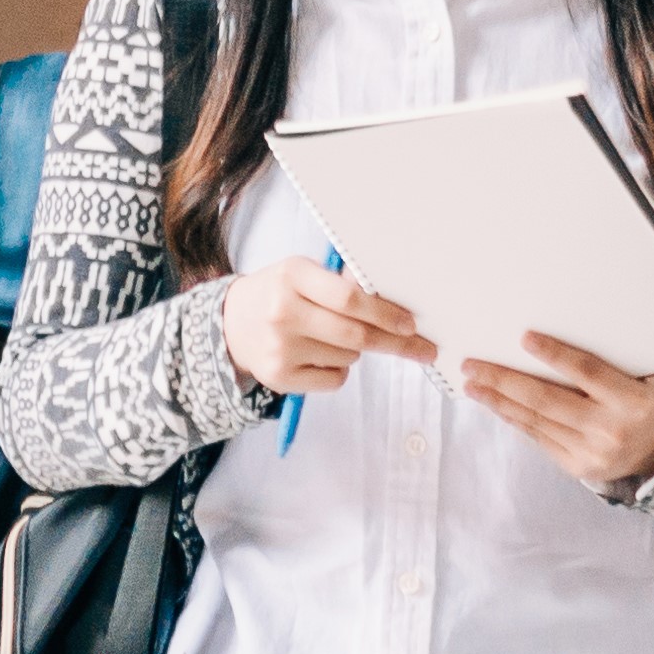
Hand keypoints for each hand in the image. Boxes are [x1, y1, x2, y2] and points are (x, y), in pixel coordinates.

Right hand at [218, 253, 435, 398]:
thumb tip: (396, 306)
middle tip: (422, 348)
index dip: (385, 313)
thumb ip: (343, 285)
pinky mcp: (279, 377)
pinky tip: (319, 356)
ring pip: (349, 357)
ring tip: (331, 337)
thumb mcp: (303, 274)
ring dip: (356, 350)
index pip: (349, 297)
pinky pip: (335, 379)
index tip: (411, 324)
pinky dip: (340, 370)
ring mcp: (279, 347)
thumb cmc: (281, 294)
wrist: (231, 323)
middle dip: (395, 342)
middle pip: (355, 334)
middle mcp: (283, 311)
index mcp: (292, 275)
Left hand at [453, 330, 653, 496]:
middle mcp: (611, 429)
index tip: (524, 338)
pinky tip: (494, 403)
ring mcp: (592, 453)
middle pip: (548, 399)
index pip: (588, 372)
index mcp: (633, 401)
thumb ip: (608, 360)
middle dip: (505, 380)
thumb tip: (556, 335)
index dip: (555, 354)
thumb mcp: (641, 376)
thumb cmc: (641, 399)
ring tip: (473, 383)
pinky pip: (537, 437)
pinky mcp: (576, 466)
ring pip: (536, 421)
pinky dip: (513, 418)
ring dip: (499, 401)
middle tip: (473, 365)